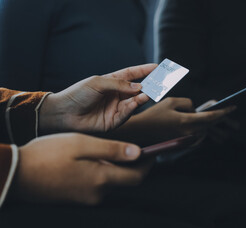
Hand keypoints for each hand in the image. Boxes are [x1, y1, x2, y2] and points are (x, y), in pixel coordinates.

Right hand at [13, 133, 153, 204]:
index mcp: (102, 178)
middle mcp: (99, 193)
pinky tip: (97, 160)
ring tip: (114, 150)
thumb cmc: (50, 154)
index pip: (137, 177)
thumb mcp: (83, 144)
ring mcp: (88, 198)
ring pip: (114, 182)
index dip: (149, 165)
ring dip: (119, 168)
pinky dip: (106, 173)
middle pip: (127, 181)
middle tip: (137, 149)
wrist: (18, 174)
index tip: (154, 152)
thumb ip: (113, 150)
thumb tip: (139, 153)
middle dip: (136, 166)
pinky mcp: (79, 198)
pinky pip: (100, 185)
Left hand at [39, 64, 156, 133]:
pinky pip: (126, 114)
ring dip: (142, 97)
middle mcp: (116, 95)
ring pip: (134, 102)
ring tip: (148, 93)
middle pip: (137, 89)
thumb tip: (139, 87)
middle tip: (160, 83)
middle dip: (149, 85)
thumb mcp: (98, 83)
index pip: (132, 74)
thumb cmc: (77, 94)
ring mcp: (116, 108)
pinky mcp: (113, 121)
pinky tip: (135, 103)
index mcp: (112, 82)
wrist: (63, 113)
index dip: (145, 70)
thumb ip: (119, 84)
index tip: (158, 67)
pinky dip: (132, 109)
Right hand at [119, 97, 235, 144]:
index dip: (224, 112)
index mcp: (187, 121)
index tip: (234, 107)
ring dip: (210, 125)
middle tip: (232, 114)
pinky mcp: (184, 145)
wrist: (142, 132)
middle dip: (222, 119)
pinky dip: (202, 131)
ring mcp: (187, 141)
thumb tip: (196, 110)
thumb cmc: (154, 115)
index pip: (211, 117)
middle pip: (211, 125)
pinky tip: (205, 127)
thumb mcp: (172, 102)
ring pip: (205, 131)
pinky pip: (198, 136)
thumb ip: (189, 103)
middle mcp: (189, 133)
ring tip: (220, 120)